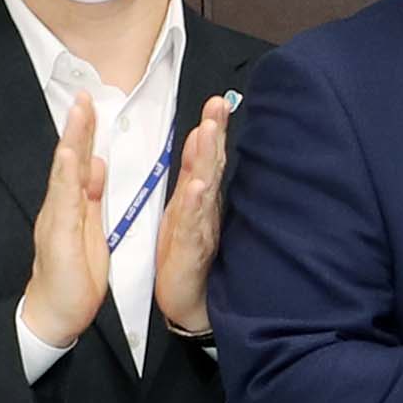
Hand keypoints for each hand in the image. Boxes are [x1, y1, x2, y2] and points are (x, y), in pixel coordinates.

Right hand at [16, 93, 111, 349]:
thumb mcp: (89, 227)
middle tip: (83, 92)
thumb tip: (96, 164)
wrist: (56, 313)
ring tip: (78, 111)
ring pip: (65, 173)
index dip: (84, 131)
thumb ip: (91, 195)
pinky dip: (66, 176)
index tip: (91, 101)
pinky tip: (69, 155)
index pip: (79, 160)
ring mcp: (57, 219)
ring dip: (72, 140)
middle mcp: (61, 206)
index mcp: (72, 203)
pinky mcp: (59, 235)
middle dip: (77, 125)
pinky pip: (64, 202)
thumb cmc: (73, 274)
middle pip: (70, 159)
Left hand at [149, 94, 235, 337]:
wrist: (188, 301)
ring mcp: (201, 227)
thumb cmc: (184, 255)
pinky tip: (198, 188)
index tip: (215, 102)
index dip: (212, 129)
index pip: (207, 157)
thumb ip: (193, 173)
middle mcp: (204, 208)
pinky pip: (194, 224)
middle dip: (215, 134)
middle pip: (211, 165)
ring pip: (206, 188)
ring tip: (209, 134)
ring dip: (208, 160)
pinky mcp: (192, 249)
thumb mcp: (185, 208)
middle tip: (218, 106)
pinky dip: (196, 205)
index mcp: (198, 197)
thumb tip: (200, 136)